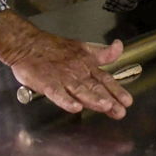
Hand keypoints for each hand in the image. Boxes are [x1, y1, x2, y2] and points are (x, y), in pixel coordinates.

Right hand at [4, 33, 131, 117]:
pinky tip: (75, 107)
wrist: (28, 44)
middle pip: (95, 87)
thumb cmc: (54, 49)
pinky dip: (66, 100)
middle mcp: (77, 73)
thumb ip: (103, 53)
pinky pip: (57, 93)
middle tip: (120, 111)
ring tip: (105, 106)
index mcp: (87, 66)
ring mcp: (62, 78)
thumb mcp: (83, 48)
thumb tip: (119, 47)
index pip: (105, 80)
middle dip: (109, 99)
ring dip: (93, 98)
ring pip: (80, 90)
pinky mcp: (47, 83)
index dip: (117, 90)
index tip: (128, 102)